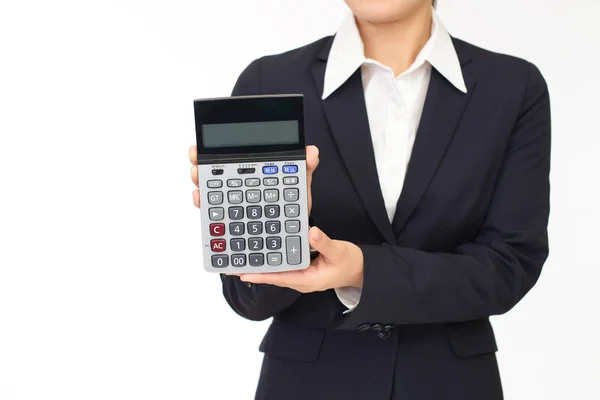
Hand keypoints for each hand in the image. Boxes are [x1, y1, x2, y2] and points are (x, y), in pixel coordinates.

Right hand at [190, 145, 319, 212]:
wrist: (294, 232)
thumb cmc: (292, 205)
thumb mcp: (299, 185)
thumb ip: (304, 168)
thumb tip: (312, 152)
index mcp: (251, 173)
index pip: (229, 158)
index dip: (212, 151)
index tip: (200, 147)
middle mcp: (237, 186)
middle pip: (212, 172)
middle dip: (200, 166)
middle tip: (196, 163)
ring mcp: (232, 204)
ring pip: (210, 192)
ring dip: (200, 185)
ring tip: (197, 181)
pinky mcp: (231, 223)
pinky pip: (215, 216)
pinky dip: (206, 209)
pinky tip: (201, 201)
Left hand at [238, 226, 363, 292]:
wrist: (361, 270)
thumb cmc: (351, 263)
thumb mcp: (339, 251)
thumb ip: (324, 243)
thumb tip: (310, 233)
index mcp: (308, 279)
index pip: (280, 278)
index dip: (261, 275)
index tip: (243, 273)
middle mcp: (301, 280)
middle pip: (273, 276)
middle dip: (255, 271)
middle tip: (233, 266)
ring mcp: (301, 276)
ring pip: (277, 272)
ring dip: (261, 266)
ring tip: (243, 260)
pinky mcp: (303, 270)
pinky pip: (284, 267)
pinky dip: (273, 261)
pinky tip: (264, 254)